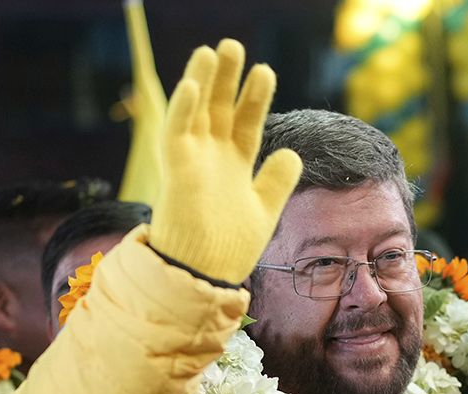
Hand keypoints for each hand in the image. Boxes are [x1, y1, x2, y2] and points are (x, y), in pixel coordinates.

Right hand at [147, 40, 302, 283]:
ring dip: (202, 81)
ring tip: (212, 51)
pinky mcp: (176, 171)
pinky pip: (176, 134)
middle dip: (227, 78)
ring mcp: (193, 162)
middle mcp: (212, 159)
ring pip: (196, 112)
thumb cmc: (230, 248)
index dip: (254, 96)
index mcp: (233, 166)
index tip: (265, 70)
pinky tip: (191, 85)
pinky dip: (182, 109)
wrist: (206, 275)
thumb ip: (276, 181)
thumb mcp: (263, 209)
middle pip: (220, 109)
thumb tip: (291, 153)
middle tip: (233, 45)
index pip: (245, 121)